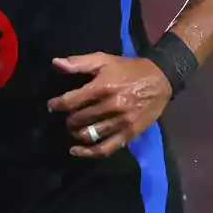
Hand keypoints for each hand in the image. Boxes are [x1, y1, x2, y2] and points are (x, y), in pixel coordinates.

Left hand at [46, 52, 170, 157]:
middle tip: (67, 116)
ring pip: (91, 135)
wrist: (160, 79)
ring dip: (77, 133)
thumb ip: (78, 62)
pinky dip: (89, 152)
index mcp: (103, 87)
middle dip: (69, 119)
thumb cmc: (128, 69)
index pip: (72, 100)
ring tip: (73, 129)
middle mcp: (112, 106)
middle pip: (80, 119)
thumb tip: (55, 63)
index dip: (58, 104)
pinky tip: (77, 151)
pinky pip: (106, 148)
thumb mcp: (103, 59)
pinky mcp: (130, 134)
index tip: (52, 106)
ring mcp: (122, 122)